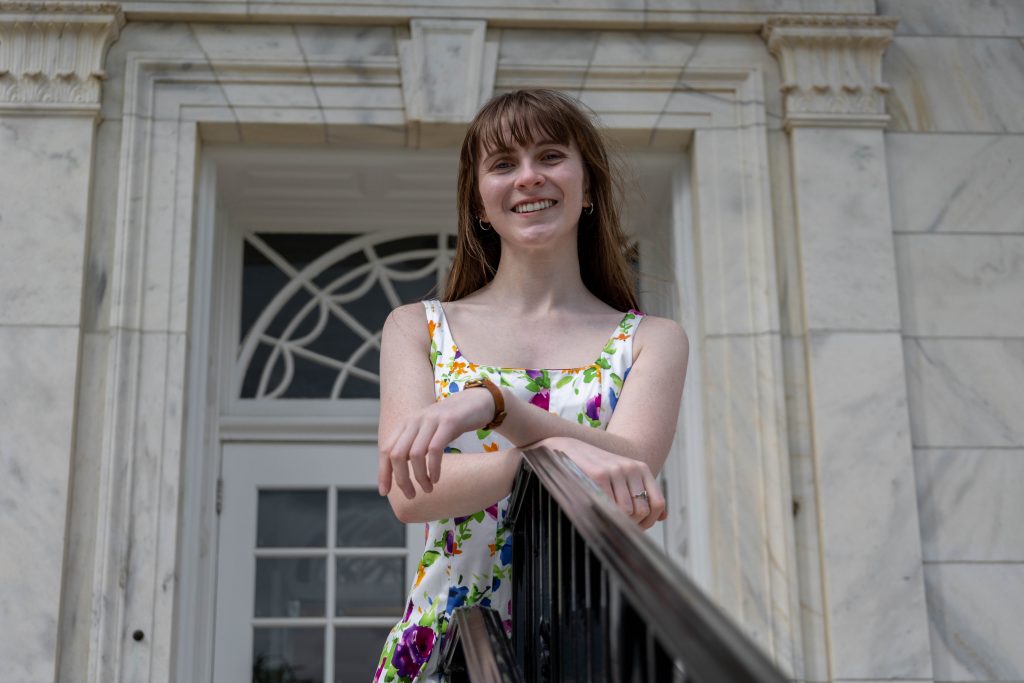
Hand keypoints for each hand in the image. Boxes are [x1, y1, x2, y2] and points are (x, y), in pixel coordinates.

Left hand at [378, 386, 495, 497]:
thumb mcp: (427, 432)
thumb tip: (399, 473)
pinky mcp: (449, 422)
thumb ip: (413, 446)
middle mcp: (415, 420)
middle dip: (401, 479)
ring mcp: (431, 420)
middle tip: (411, 495)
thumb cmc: (451, 423)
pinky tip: (436, 478)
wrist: (476, 402)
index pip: (386, 449)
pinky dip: (433, 468)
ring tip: (427, 489)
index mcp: (406, 424)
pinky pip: (434, 450)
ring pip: (415, 455)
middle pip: (397, 454)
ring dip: (419, 477)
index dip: (383, 472)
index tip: (385, 492)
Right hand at [541, 437, 666, 528]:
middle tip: (619, 527)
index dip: (650, 521)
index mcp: (641, 468)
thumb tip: (663, 517)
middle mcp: (631, 468)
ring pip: (627, 511)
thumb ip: (642, 493)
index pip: (657, 503)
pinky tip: (598, 513)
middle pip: (642, 510)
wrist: (568, 449)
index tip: (638, 528)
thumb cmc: (597, 468)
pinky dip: (606, 515)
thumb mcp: (623, 476)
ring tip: (608, 520)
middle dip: (633, 524)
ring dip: (618, 522)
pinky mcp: (598, 476)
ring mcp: (615, 471)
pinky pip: (610, 506)